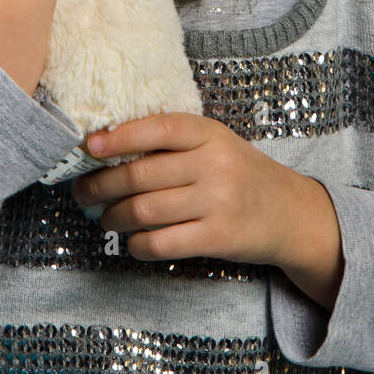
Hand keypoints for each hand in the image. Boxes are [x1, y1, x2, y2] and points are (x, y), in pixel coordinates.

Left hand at [70, 112, 299, 264]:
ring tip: (104, 217)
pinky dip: (136, 244)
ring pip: (145, 211)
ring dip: (113, 217)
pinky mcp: (217, 238)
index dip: (120, 136)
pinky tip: (131, 241)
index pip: (158, 128)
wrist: (290, 213)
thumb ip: (174, 144)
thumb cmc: (241, 174)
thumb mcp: (215, 144)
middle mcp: (213, 165)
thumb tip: (111, 150)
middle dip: (102, 185)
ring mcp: (217, 202)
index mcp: (209, 133)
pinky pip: (161, 244)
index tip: (90, 146)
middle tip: (83, 191)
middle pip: (141, 175)